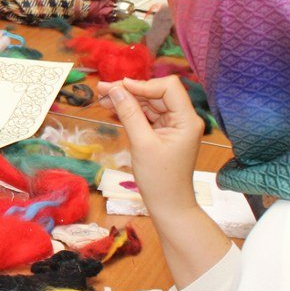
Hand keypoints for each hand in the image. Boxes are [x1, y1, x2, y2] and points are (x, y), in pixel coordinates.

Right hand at [99, 77, 203, 217]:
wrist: (168, 205)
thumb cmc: (159, 178)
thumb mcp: (141, 143)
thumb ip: (129, 113)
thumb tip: (115, 89)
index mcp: (186, 119)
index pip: (168, 87)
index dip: (143, 85)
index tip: (119, 87)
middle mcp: (183, 119)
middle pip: (157, 93)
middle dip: (130, 91)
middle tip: (103, 90)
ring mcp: (174, 126)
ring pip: (149, 103)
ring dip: (127, 100)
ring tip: (103, 98)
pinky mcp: (164, 133)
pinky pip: (147, 115)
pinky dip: (131, 111)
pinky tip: (113, 109)